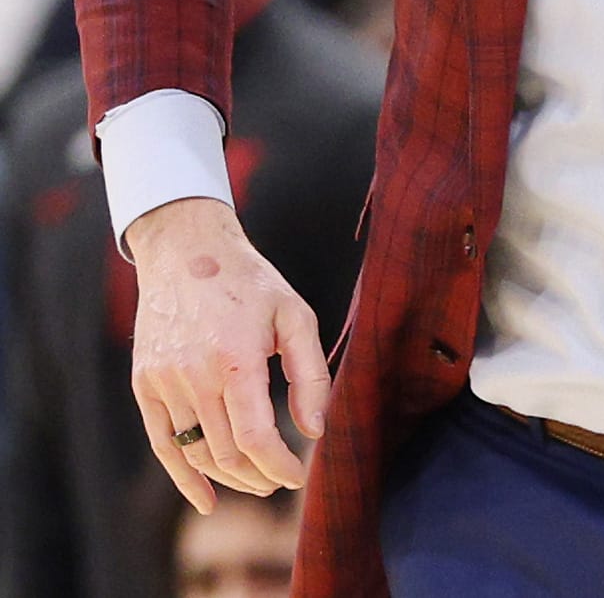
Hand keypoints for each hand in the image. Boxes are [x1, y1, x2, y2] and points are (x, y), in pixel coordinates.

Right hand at [126, 197, 328, 512]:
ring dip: (228, 476)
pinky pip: (162, 443)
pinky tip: (205, 497)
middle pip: (226, 452)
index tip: (297, 475)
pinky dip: (183, 476)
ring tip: (255, 479)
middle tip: (279, 479)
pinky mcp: (144, 383)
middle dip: (257, 475)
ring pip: (196, 451)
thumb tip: (313, 430)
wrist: (187, 251)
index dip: (278, 465)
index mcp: (236, 357)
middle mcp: (194, 374)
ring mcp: (164, 380)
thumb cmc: (250, 282)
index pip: (254, 437)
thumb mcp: (294, 314)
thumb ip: (310, 373)